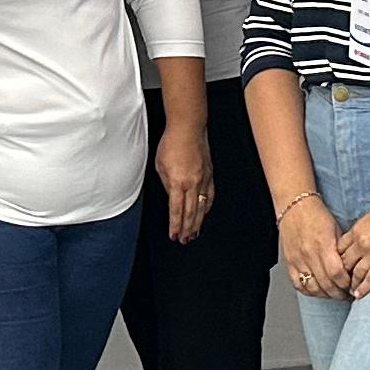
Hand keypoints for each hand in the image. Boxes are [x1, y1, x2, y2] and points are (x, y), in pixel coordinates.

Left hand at [153, 122, 211, 246]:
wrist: (188, 128)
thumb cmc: (172, 143)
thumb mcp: (160, 166)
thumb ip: (166, 184)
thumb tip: (171, 197)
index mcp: (178, 182)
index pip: (176, 210)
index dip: (175, 225)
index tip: (174, 235)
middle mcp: (192, 183)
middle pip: (191, 213)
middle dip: (187, 229)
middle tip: (184, 240)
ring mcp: (203, 179)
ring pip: (201, 207)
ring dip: (198, 222)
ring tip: (194, 233)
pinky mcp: (209, 174)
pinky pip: (209, 195)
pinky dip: (207, 207)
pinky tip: (205, 213)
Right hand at [273, 191, 343, 299]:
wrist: (295, 207)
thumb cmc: (317, 216)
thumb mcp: (336, 230)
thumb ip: (342, 251)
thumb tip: (351, 269)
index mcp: (323, 245)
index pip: (336, 274)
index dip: (346, 284)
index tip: (352, 286)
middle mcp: (309, 255)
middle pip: (326, 284)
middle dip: (339, 293)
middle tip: (346, 294)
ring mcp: (298, 260)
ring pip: (312, 288)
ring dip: (325, 295)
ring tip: (333, 294)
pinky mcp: (290, 263)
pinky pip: (298, 284)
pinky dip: (308, 291)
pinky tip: (317, 290)